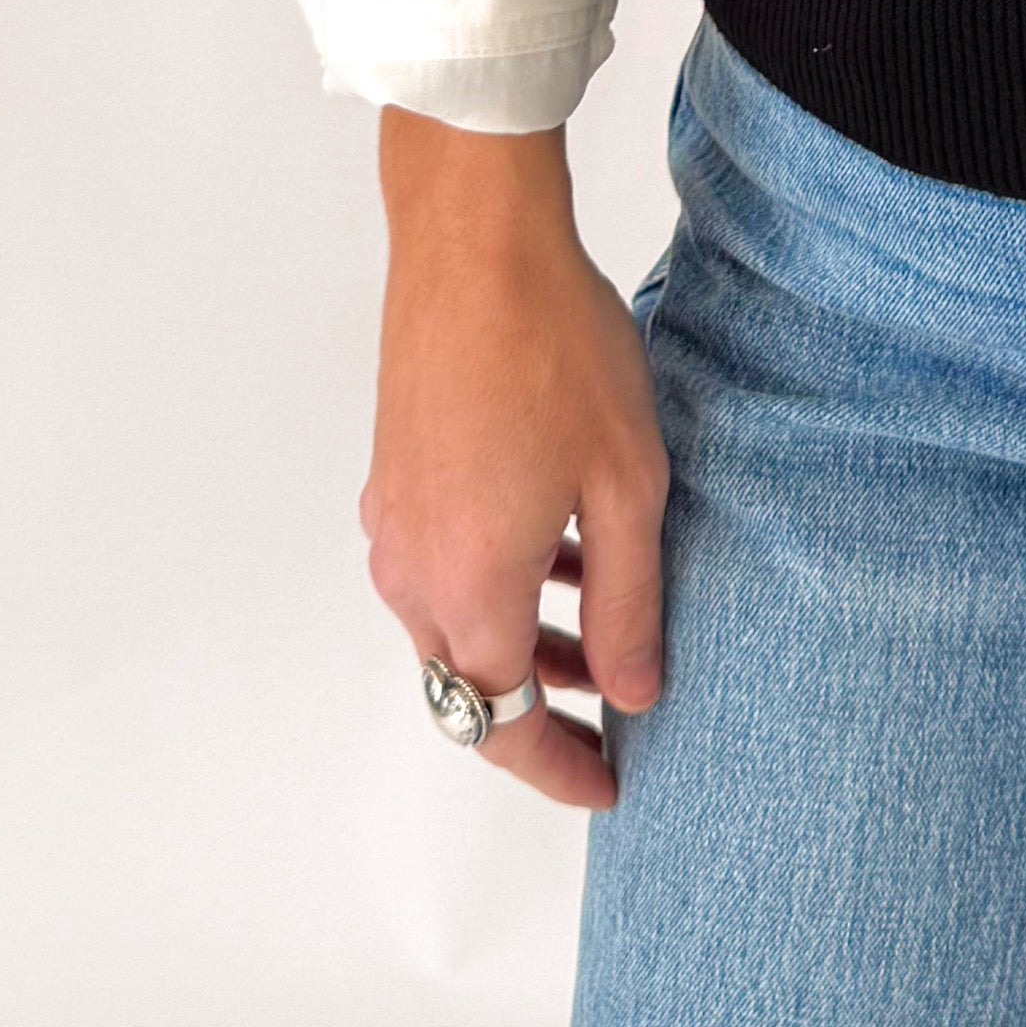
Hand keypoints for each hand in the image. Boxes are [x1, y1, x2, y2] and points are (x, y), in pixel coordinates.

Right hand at [363, 111, 667, 817]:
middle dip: (540, 710)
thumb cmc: (556, 349)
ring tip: (599, 622)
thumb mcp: (628, 486)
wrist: (475, 243)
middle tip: (615, 709)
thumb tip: (633, 692)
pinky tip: (555, 545)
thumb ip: (630, 605)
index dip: (557, 767)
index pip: (502, 723)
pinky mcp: (392, 475)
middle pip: (467, 682)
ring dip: (519, 642)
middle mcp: (412, 569)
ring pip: (449, 624)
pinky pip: (435, 566)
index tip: (608, 783)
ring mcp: (392, 520)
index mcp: (471, 587)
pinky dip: (492, 584)